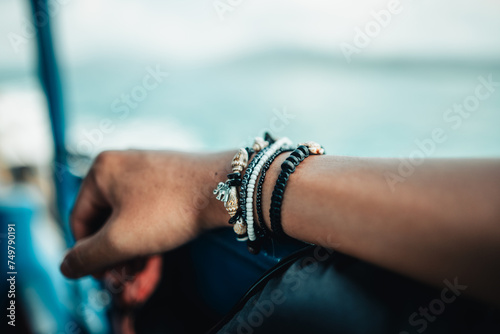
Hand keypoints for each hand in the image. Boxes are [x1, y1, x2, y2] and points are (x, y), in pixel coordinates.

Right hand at [60, 150, 230, 278]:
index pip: (79, 219)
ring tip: (146, 268)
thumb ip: (86, 257)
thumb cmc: (169, 210)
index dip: (88, 253)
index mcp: (101, 170)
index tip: (106, 277)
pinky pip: (150, 208)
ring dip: (133, 247)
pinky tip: (158, 252)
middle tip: (128, 277)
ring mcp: (149, 167)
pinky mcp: (170, 176)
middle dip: (115, 252)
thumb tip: (66, 266)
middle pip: (106, 218)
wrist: (225, 189)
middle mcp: (123, 162)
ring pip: (130, 216)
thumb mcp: (120, 240)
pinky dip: (150, 231)